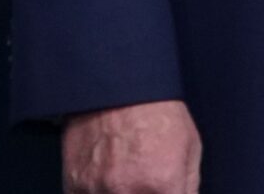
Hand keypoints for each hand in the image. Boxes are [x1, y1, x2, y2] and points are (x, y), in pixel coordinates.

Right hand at [62, 99, 201, 193]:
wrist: (115, 81)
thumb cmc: (156, 111)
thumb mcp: (189, 149)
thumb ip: (187, 189)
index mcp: (162, 185)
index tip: (159, 193)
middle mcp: (127, 190)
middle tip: (143, 187)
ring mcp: (96, 188)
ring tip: (125, 184)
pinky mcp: (74, 183)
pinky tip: (107, 188)